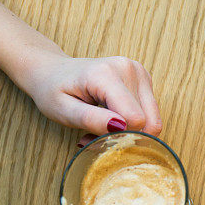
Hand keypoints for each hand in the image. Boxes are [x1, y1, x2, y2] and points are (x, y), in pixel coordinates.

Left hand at [19, 51, 161, 138]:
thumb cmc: (54, 91)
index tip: (91, 136)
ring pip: (152, 119)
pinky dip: (132, 122)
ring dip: (129, 130)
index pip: (135, 119)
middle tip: (95, 134)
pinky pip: (149, 113)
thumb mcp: (63, 110)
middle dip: (124, 135)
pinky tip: (111, 118)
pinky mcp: (144, 78)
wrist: (52, 70)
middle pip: (147, 120)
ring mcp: (139, 71)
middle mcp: (129, 69)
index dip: (118, 135)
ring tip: (101, 125)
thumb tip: (121, 127)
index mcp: (107, 74)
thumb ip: (91, 119)